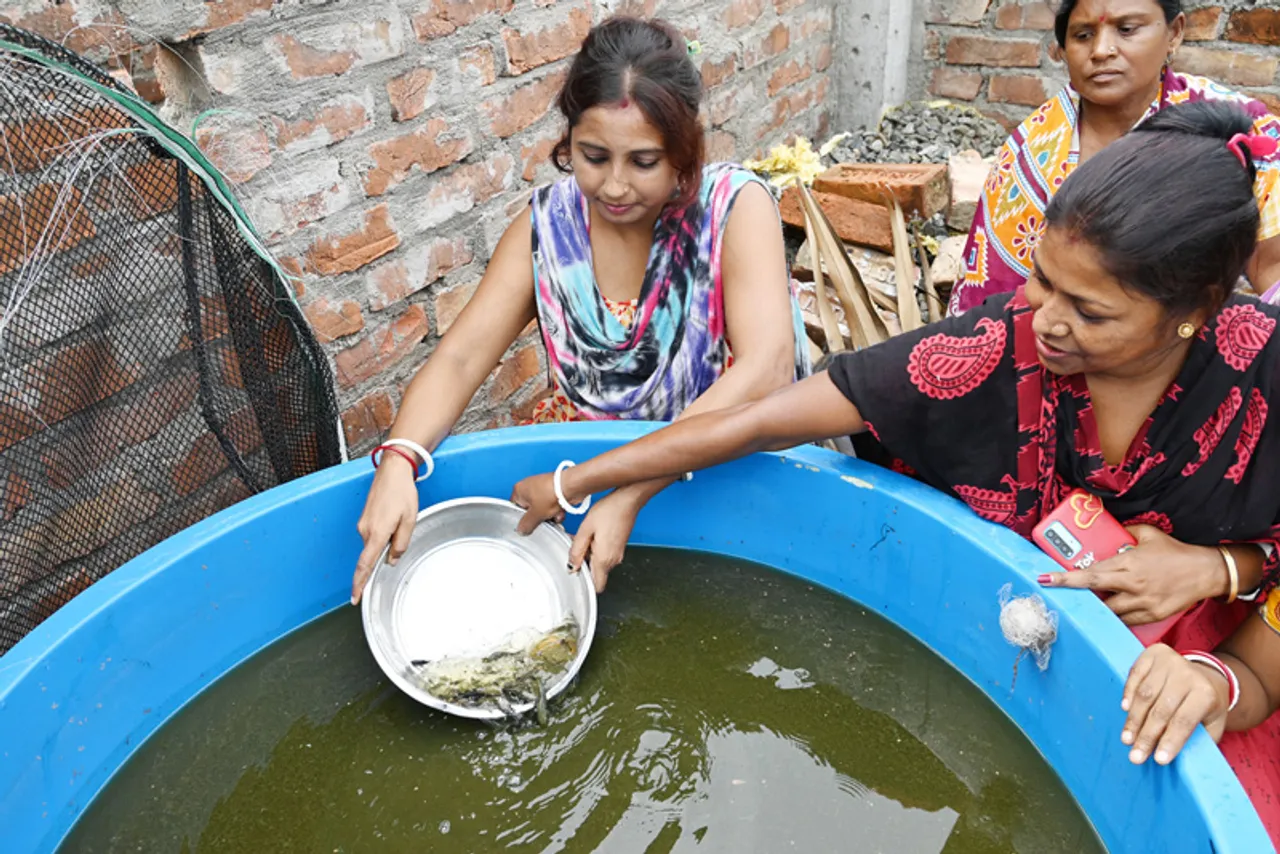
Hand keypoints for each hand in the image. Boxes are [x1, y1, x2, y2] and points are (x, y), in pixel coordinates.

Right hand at [352, 456, 418, 604]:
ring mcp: (363, 524)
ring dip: (387, 540)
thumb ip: (401, 543)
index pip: (365, 565)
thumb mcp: (409, 520)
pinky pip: (374, 535)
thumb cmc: (402, 493)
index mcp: (377, 533)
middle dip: (386, 553)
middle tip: (401, 532)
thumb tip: (391, 560)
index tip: (355, 598)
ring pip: (375, 544)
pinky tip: (394, 519)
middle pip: (373, 554)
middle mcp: (365, 531)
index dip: (359, 583)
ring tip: (401, 519)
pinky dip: (384, 534)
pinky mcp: (365, 519)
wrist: (392, 471)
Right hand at [512, 473, 565, 534]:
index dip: (522, 518)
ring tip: (555, 515)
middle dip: (540, 518)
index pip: (515, 508)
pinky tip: (561, 512)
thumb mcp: (535, 515)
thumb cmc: (552, 493)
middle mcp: (529, 487)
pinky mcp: (554, 490)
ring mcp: (542, 488)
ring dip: (550, 516)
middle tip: (544, 520)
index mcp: (519, 489)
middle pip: (530, 510)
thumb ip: (526, 525)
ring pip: (543, 509)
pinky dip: (557, 510)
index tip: (528, 525)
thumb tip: (521, 530)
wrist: (571, 486)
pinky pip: (552, 505)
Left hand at [569, 490, 641, 592]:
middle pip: (596, 574)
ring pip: (600, 564)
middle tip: (577, 546)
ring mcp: (618, 554)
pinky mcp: (619, 547)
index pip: (597, 586)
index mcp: (604, 559)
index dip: (585, 581)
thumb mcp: (586, 529)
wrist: (627, 500)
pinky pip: (605, 555)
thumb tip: (572, 566)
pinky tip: (593, 534)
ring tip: (585, 536)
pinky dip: (597, 548)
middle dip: (584, 563)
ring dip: (590, 554)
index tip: (575, 569)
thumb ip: (577, 550)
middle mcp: (614, 560)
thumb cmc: (609, 511)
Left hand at [1039, 525, 1222, 624]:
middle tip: (1052, 593)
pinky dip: (1114, 616)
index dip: (1066, 578)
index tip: (1045, 578)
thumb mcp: (1147, 534)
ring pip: (1108, 612)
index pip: (1090, 573)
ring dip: (1094, 607)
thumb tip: (1107, 531)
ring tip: (1083, 602)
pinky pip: (1125, 620)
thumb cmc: (1175, 551)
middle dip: (1071, 595)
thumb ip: (1124, 532)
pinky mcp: (1152, 616)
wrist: (1205, 572)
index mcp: (1128, 564)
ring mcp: (1143, 603)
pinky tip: (1107, 610)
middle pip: (1095, 594)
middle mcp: (1133, 586)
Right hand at [1121, 644, 1228, 764]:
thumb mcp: (1213, 723)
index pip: (1185, 720)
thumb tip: (1183, 761)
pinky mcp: (1153, 653)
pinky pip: (1135, 674)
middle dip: (1147, 736)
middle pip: (1162, 709)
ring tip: (1127, 739)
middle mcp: (1188, 674)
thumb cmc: (1206, 706)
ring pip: (1145, 694)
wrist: (1207, 674)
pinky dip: (1128, 692)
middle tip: (1136, 756)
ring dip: (1134, 719)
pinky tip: (1125, 709)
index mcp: (1206, 693)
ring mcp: (1170, 661)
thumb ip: (1200, 739)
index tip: (1159, 760)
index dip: (1171, 741)